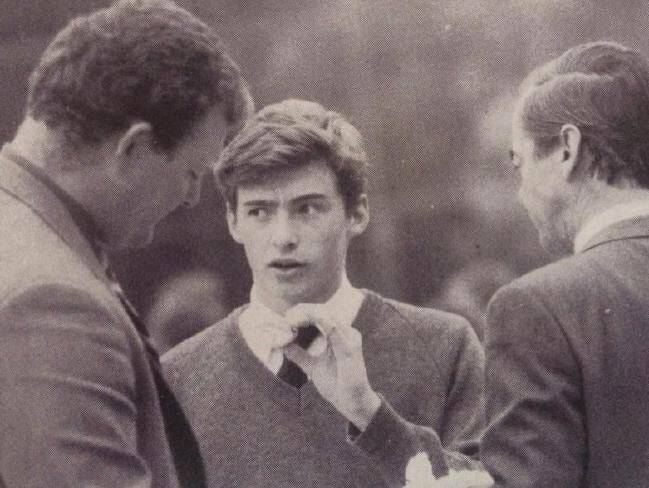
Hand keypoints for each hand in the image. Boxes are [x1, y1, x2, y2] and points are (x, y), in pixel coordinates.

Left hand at [284, 303, 380, 429]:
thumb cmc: (336, 383)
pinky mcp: (351, 346)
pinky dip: (320, 321)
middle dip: (303, 310)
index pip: (321, 314)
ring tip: (291, 319)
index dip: (303, 312)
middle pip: (324, 311)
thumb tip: (280, 343)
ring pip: (329, 315)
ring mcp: (350, 337)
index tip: (286, 316)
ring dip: (309, 313)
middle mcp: (346, 332)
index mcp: (338, 335)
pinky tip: (309, 320)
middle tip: (287, 316)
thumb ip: (298, 354)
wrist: (352, 402)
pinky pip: (335, 328)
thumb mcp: (312, 366)